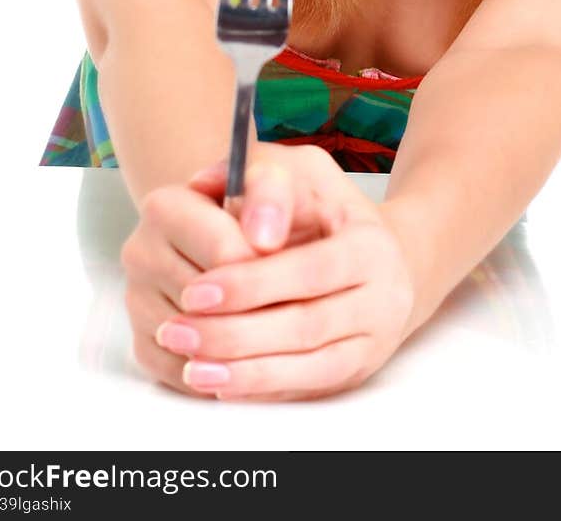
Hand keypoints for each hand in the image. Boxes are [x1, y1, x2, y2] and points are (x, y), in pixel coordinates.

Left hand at [121, 145, 416, 400]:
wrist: (378, 258)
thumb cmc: (325, 209)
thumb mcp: (300, 172)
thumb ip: (257, 175)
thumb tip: (206, 185)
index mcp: (370, 243)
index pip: (310, 270)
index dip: (252, 284)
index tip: (196, 291)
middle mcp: (383, 297)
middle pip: (306, 325)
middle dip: (236, 333)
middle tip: (177, 331)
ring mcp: (373, 340)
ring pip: (308, 367)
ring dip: (245, 371)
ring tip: (190, 364)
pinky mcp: (356, 370)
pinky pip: (308, 387)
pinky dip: (263, 388)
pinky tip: (220, 382)